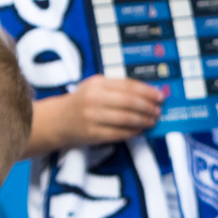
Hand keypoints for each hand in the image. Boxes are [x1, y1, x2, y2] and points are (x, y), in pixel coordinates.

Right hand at [49, 76, 163, 146]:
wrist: (57, 120)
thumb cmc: (83, 101)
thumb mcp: (96, 86)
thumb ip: (119, 87)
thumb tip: (149, 92)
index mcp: (97, 84)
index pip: (129, 86)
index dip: (148, 92)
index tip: (160, 96)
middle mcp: (93, 99)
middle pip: (129, 102)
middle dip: (148, 107)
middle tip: (158, 110)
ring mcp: (91, 117)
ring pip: (125, 119)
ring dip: (143, 120)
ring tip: (152, 120)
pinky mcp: (91, 133)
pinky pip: (117, 133)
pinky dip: (132, 132)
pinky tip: (139, 130)